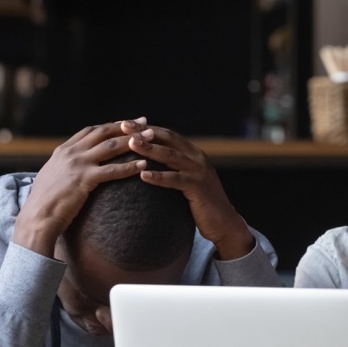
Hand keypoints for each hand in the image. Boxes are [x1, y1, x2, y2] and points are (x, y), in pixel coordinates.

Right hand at [13, 121, 143, 256]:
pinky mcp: (83, 179)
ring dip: (133, 141)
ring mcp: (77, 164)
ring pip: (110, 147)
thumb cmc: (46, 201)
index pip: (92, 130)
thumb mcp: (54, 176)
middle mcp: (70, 153)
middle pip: (104, 133)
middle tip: (145, 123)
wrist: (36, 217)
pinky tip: (144, 165)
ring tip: (151, 138)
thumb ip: (66, 166)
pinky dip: (129, 166)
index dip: (112, 125)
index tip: (129, 122)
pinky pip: (112, 170)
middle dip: (126, 126)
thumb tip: (77, 164)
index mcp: (63, 150)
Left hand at [120, 120, 254, 259]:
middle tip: (124, 127)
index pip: (167, 134)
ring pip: (172, 156)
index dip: (146, 128)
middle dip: (145, 132)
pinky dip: (159, 177)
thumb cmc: (199, 202)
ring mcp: (199, 172)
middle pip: (169, 139)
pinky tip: (143, 176)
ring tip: (131, 144)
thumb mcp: (186, 178)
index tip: (125, 124)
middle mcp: (197, 158)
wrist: (223, 222)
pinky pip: (176, 179)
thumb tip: (147, 160)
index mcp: (193, 153)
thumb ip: (172, 167)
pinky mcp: (199, 187)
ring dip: (150, 149)